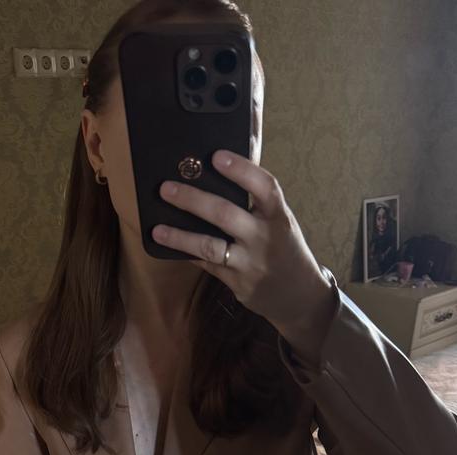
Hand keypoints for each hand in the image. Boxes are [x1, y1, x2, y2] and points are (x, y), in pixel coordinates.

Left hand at [152, 149, 336, 342]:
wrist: (299, 295)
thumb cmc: (284, 248)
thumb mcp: (281, 222)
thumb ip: (258, 201)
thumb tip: (225, 168)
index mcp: (279, 216)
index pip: (264, 187)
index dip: (241, 169)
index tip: (216, 156)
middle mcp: (264, 239)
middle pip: (225, 214)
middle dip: (193, 200)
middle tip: (166, 188)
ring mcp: (250, 263)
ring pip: (210, 246)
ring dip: (180, 236)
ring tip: (157, 228)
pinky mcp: (238, 283)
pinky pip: (207, 265)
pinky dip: (188, 254)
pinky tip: (170, 246)